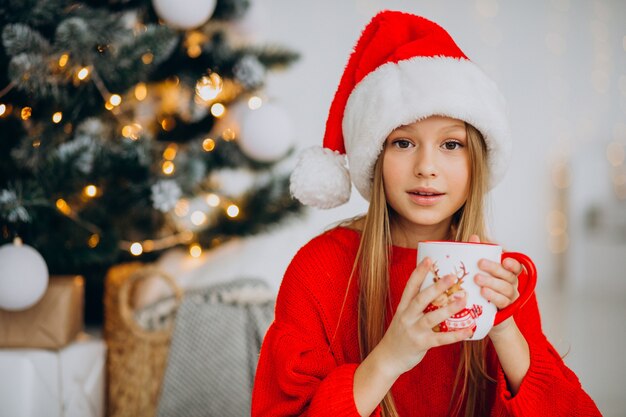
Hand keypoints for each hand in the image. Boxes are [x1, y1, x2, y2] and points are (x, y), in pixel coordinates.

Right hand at [374, 257, 473, 377]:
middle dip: (436, 287)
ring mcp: (413, 330)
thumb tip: (437, 292)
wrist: (388, 358)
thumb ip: (417, 306)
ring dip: (448, 308)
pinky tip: (468, 329)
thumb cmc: (400, 335)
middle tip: (451, 276)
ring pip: (432, 317)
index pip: (410, 286)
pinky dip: (456, 334)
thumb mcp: (403, 317)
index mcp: (403, 307)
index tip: (429, 259)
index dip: (419, 272)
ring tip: (463, 299)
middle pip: (421, 298)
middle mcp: (407, 316)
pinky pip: (441, 339)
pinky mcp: (421, 344)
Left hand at [468, 235, 523, 333]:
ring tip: (478, 279)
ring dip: (492, 282)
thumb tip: (474, 237)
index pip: (516, 267)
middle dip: (495, 268)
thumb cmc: (484, 292)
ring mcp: (510, 298)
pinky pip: (502, 302)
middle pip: (508, 275)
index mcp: (508, 275)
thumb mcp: (481, 273)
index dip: (512, 263)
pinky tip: (483, 293)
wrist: (489, 319)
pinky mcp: (506, 310)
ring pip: (506, 288)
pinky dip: (494, 297)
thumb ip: (479, 255)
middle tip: (480, 263)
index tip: (504, 259)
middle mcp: (512, 285)